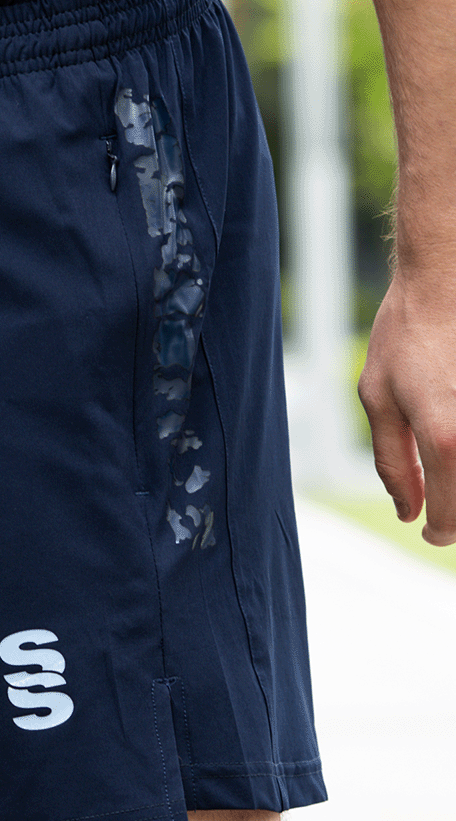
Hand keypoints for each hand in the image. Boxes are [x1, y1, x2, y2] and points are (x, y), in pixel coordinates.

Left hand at [358, 268, 455, 545]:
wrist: (447, 279)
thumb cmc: (406, 337)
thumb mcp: (378, 399)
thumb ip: (392, 463)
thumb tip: (407, 512)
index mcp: (446, 440)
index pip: (452, 517)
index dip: (440, 534)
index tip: (430, 533)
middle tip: (442, 505)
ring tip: (447, 475)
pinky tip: (451, 432)